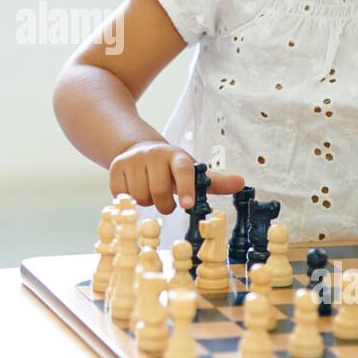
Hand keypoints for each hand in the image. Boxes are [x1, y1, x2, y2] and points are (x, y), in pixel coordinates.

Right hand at [108, 142, 243, 214]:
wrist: (138, 150)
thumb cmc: (171, 168)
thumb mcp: (192, 171)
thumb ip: (214, 181)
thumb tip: (241, 184)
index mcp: (176, 155)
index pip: (183, 171)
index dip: (186, 189)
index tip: (188, 206)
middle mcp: (154, 154)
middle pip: (159, 191)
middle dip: (165, 205)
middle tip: (167, 204)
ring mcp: (133, 160)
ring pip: (140, 196)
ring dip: (147, 202)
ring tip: (150, 193)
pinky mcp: (115, 167)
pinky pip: (122, 195)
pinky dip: (130, 199)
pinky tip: (135, 189)